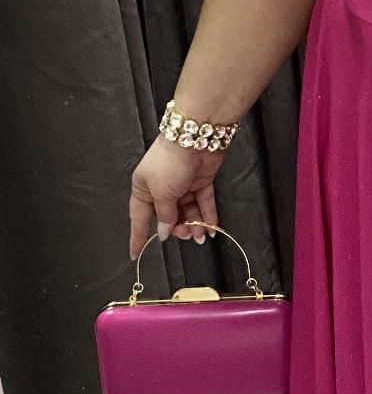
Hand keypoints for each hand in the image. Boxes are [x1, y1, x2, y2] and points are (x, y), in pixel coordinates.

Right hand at [129, 138, 223, 259]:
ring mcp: (182, 185)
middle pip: (168, 217)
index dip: (138, 237)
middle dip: (177, 229)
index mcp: (143, 189)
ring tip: (201, 233)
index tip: (135, 254)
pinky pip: (203, 203)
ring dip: (194, 224)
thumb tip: (164, 232)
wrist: (195, 139)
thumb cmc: (169, 162)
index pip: (139, 218)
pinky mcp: (200, 182)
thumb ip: (164, 215)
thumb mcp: (161, 193)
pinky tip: (212, 228)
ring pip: (187, 212)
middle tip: (187, 234)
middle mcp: (161, 188)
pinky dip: (208, 215)